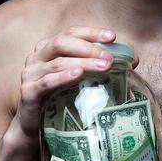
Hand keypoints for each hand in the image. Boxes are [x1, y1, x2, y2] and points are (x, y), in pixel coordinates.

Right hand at [11, 25, 139, 144]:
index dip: (91, 33)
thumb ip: (97, 67)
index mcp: (48, 49)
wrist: (34, 128)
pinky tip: (78, 75)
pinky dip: (64, 77)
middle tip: (109, 58)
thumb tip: (133, 60)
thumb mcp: (77, 80)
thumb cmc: (58, 100)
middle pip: (62, 42)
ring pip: (57, 62)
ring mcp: (30, 74)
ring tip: (103, 67)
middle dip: (88, 48)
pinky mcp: (28, 92)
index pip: (70, 33)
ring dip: (83, 63)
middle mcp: (36, 57)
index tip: (111, 37)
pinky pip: (47, 81)